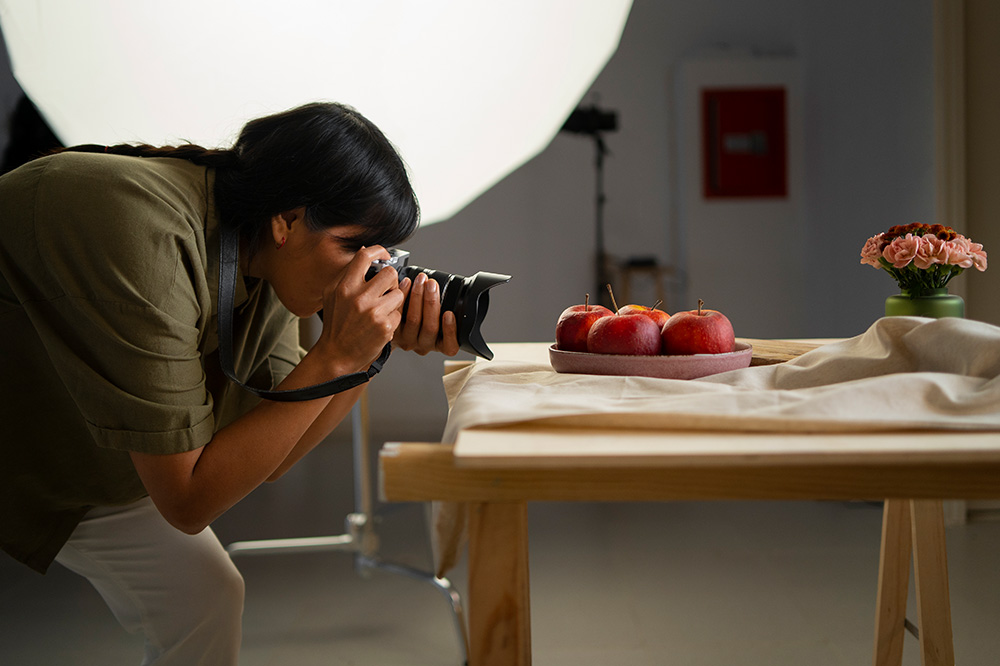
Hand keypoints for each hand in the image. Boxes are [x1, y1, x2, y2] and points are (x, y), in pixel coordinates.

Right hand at [313, 246, 405, 372]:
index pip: (364, 257)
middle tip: (385, 289)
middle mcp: (359, 298)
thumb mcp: (333, 294)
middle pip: (390, 273)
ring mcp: (373, 313)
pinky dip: (393, 318)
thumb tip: (364, 250)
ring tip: (381, 309)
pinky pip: (399, 314)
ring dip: (394, 301)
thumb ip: (347, 273)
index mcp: (344, 287)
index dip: (378, 251)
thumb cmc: (336, 324)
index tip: (384, 256)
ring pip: (399, 294)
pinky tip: (380, 324)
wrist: (336, 354)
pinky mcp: (385, 327)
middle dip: (391, 281)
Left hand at [392, 272, 459, 355]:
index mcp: (439, 344)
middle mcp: (423, 344)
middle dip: (432, 302)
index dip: (450, 330)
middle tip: (432, 284)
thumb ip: (444, 311)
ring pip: (414, 319)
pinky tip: (407, 283)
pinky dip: (403, 294)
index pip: (449, 345)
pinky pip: (398, 312)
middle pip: (430, 327)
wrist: (395, 329)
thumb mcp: (439, 321)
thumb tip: (446, 291)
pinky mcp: (393, 331)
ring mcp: (407, 339)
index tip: (449, 313)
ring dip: (418, 296)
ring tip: (420, 280)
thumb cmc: (423, 321)